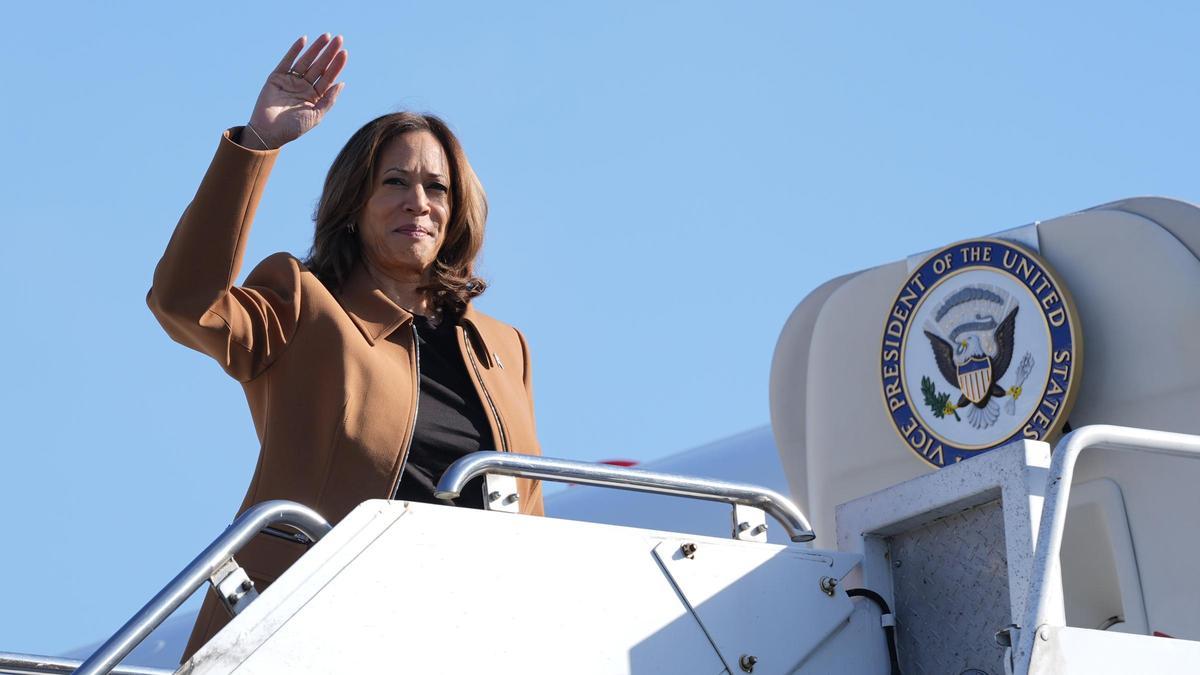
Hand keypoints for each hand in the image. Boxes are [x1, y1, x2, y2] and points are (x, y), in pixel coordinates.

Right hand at [245, 34, 347, 148]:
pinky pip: (287, 61)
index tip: (344, 53)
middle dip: (329, 53)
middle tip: (339, 39)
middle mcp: (304, 86)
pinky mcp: (276, 77)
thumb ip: (329, 100)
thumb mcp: (315, 116)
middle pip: (319, 66)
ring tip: (326, 37)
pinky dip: (295, 50)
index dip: (336, 65)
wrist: (268, 133)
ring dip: (315, 48)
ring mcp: (291, 81)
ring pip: (306, 61)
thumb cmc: (293, 128)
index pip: (328, 77)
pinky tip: (304, 40)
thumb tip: (342, 83)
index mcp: (315, 96)